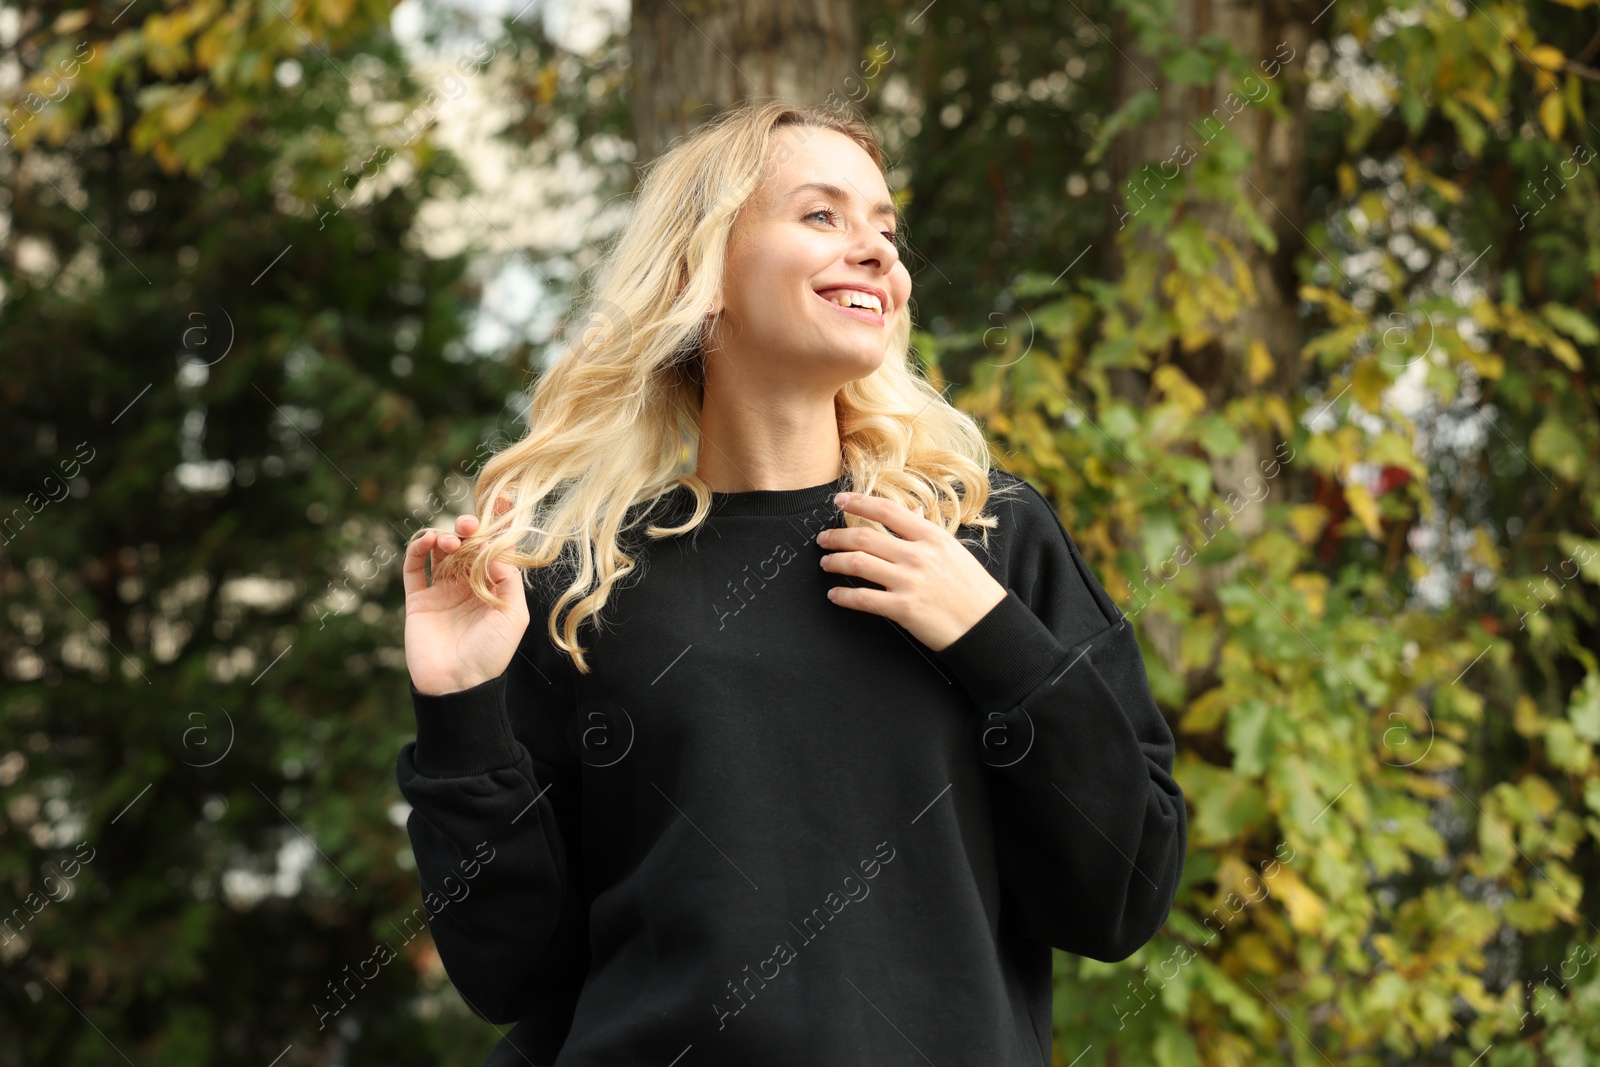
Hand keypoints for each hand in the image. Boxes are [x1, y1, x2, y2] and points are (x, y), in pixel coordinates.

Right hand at [403, 512, 529, 695]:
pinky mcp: (418, 599)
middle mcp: (467, 585)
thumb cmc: (490, 654)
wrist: (456, 684)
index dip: (498, 522)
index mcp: (493, 587)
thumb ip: (508, 580)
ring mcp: (441, 591)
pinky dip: (418, 548)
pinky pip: (414, 567)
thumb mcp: (513, 616)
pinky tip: (429, 542)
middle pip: (467, 544)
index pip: (496, 547)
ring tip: (452, 541)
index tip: (503, 496)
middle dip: (469, 527)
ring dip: (445, 537)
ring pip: (440, 551)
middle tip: (470, 525)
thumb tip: (495, 549)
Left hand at [818, 491, 1006, 651]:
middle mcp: (918, 555)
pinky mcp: (903, 609)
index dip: (858, 501)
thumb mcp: (952, 550)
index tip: (839, 499)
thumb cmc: (972, 587)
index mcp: (931, 536)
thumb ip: (927, 531)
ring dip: (834, 562)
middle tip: (823, 539)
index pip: (887, 510)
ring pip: (858, 564)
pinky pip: (862, 598)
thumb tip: (910, 511)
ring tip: (826, 563)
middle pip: (864, 536)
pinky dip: (843, 596)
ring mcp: (909, 581)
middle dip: (836, 536)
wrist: (987, 624)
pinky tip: (834, 595)